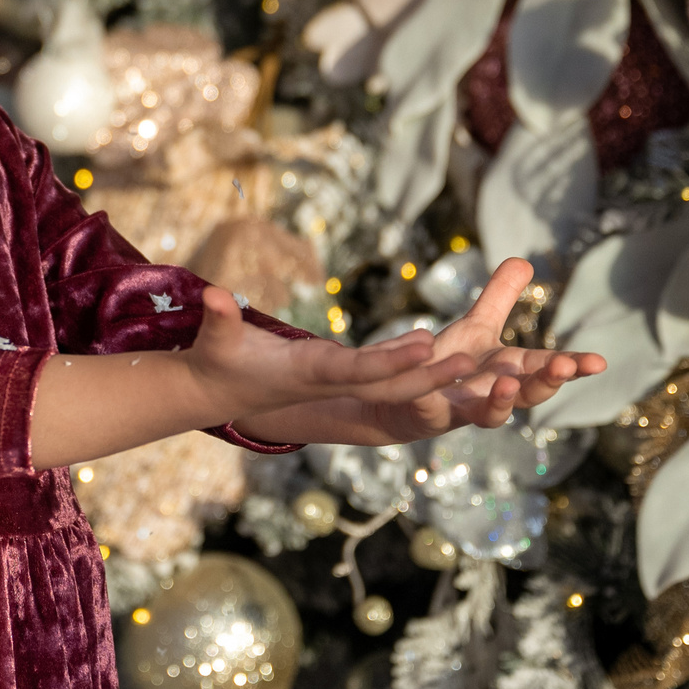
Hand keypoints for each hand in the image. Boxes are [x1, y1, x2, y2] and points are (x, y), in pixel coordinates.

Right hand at [182, 283, 492, 425]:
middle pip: (387, 383)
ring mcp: (337, 382)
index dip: (390, 360)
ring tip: (472, 358)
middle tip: (472, 363)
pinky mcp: (338, 375)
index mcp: (307, 373)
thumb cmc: (218, 362)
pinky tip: (433, 346)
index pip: (356, 369)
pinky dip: (409, 364)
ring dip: (430, 374)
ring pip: (391, 381)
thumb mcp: (217, 341)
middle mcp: (330, 382)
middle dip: (428, 377)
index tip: (426, 348)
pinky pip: (382, 374)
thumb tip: (215, 294)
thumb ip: (219, 318)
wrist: (221, 393)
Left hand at [353, 257, 605, 442]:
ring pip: (490, 415)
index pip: (547, 368)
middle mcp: (493, 393)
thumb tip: (526, 261)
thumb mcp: (477, 326)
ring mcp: (462, 408)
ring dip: (501, 401)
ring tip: (508, 384)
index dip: (573, 366)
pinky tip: (432, 390)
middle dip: (547, 382)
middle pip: (528, 394)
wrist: (404, 396)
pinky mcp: (427, 414)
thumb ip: (500, 297)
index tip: (599, 362)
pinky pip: (431, 409)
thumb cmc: (451, 364)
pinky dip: (433, 399)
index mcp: (510, 370)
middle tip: (563, 366)